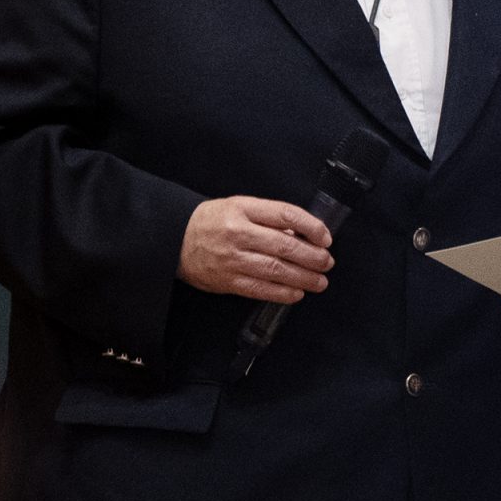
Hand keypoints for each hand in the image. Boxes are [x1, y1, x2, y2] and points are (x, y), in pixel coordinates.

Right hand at [178, 196, 332, 302]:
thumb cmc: (213, 221)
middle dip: (312, 256)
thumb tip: (302, 234)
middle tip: (327, 263)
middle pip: (284, 245)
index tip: (326, 237)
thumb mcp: (240, 206)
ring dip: (302, 278)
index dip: (311, 226)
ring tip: (320, 282)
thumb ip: (269, 218)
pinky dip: (281, 293)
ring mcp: (232, 259)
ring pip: (274, 269)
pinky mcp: (226, 281)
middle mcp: (239, 233)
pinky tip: (296, 294)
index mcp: (244, 209)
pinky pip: (259, 289)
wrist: (173, 239)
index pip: (286, 214)